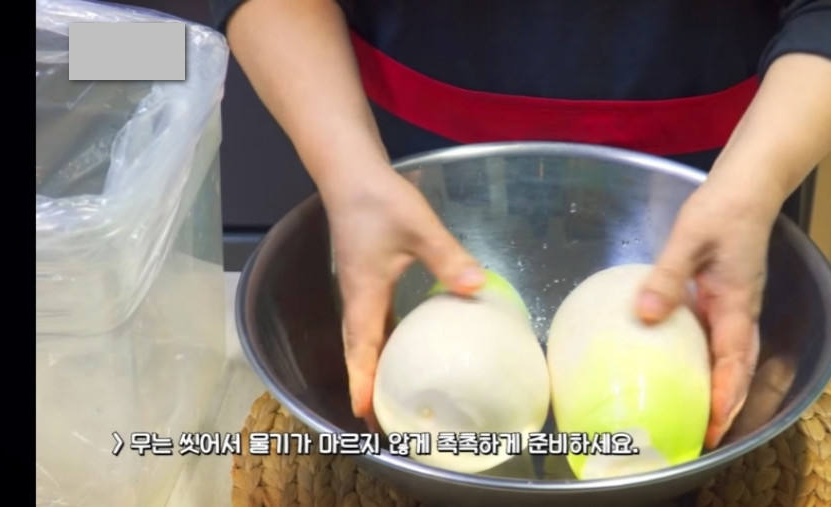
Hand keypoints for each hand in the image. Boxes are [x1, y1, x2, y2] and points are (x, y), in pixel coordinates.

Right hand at [324, 167, 485, 420]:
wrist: (350, 171)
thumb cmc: (379, 201)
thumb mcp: (419, 229)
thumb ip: (448, 258)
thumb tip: (479, 288)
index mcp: (365, 296)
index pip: (361, 350)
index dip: (363, 383)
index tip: (366, 415)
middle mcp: (357, 298)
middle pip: (360, 352)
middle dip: (368, 385)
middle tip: (382, 418)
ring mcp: (361, 288)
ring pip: (366, 337)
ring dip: (376, 364)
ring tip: (393, 391)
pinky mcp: (368, 276)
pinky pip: (375, 319)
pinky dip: (385, 340)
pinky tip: (407, 343)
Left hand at [635, 181, 777, 449]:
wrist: (747, 186)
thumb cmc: (721, 209)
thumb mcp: (688, 239)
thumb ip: (666, 277)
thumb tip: (644, 315)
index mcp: (734, 304)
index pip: (733, 361)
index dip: (724, 396)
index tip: (711, 425)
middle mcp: (741, 312)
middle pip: (739, 369)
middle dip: (726, 406)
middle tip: (705, 436)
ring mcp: (736, 305)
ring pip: (734, 357)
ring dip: (722, 388)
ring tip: (700, 416)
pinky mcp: (727, 296)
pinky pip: (722, 339)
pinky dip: (713, 363)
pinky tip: (687, 369)